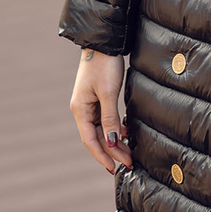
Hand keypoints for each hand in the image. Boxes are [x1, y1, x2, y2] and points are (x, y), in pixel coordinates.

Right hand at [69, 49, 132, 174]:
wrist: (102, 42)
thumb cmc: (104, 65)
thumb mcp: (109, 92)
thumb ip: (110, 118)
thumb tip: (112, 142)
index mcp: (80, 110)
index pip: (91, 141)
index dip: (103, 156)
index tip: (115, 169)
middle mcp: (82, 109)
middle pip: (97, 137)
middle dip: (113, 152)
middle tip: (129, 163)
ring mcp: (89, 103)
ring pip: (102, 129)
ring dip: (115, 141)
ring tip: (130, 153)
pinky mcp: (97, 97)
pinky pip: (105, 119)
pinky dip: (115, 128)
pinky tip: (126, 133)